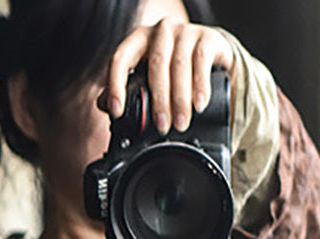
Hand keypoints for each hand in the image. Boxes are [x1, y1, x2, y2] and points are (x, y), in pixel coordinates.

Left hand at [101, 19, 235, 133]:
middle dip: (159, 101)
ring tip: (181, 123)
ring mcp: (185, 31)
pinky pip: (201, 61)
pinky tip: (199, 104)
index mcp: (141, 40)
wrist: (216, 58)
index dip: (116, 86)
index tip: (117, 112)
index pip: (122, 59)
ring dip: (180, 99)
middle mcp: (161, 31)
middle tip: (162, 127)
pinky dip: (200, 86)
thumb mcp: (151, 78)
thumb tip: (104, 105)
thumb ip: (128, 88)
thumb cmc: (179, 70)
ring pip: (179, 66)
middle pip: (156, 65)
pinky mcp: (208, 37)